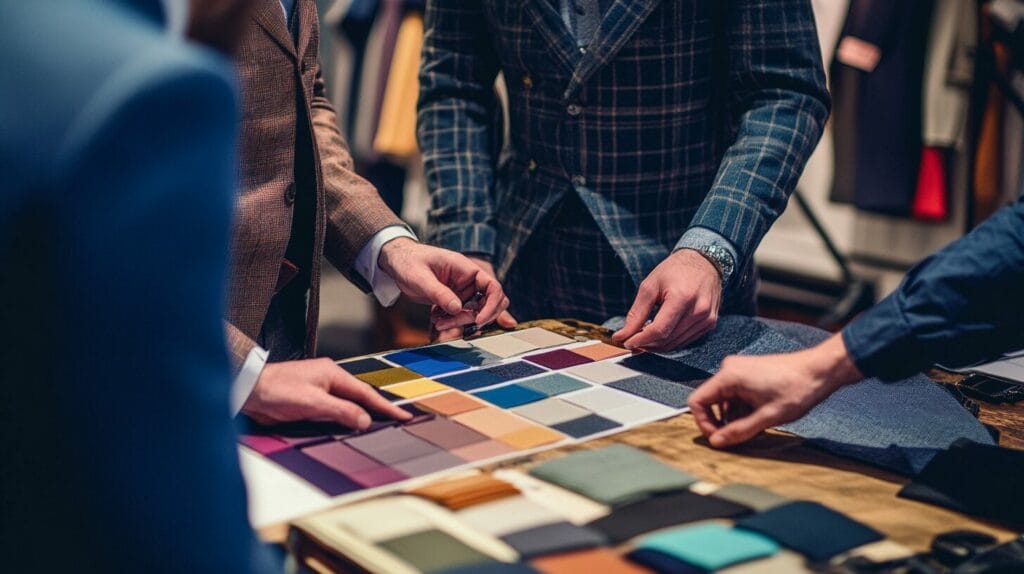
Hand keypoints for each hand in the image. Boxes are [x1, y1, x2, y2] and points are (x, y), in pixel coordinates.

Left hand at [241, 358, 412, 429]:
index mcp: (332, 374)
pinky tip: (350, 428)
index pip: (366, 393)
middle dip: (377, 410)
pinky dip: (344, 420)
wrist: (247, 391)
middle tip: (397, 422)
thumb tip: (364, 420)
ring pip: (346, 406)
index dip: (385, 406)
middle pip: (359, 398)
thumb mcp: (313, 402)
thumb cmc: (277, 390)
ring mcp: (317, 391)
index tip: (404, 416)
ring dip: (360, 416)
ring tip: (380, 427)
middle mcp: (327, 380)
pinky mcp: (307, 403)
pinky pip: (333, 412)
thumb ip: (341, 411)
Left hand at [378, 238, 509, 332]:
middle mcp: (468, 280)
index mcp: (465, 268)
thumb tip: (457, 309)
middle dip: (473, 317)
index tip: (479, 320)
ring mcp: (461, 291)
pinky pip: (460, 314)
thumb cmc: (408, 261)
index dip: (491, 305)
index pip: (492, 287)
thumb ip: (439, 293)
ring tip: (438, 323)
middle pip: (487, 303)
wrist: (397, 262)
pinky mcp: (453, 300)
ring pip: (472, 312)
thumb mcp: (421, 277)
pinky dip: (451, 321)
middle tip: (453, 323)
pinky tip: (436, 318)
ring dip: (459, 321)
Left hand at [612, 249, 722, 351]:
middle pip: (667, 340)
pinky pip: (685, 341)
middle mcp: (698, 311)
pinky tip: (659, 335)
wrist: (704, 262)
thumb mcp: (650, 286)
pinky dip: (669, 341)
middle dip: (646, 344)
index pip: (660, 330)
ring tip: (643, 338)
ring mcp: (706, 319)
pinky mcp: (709, 324)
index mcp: (683, 297)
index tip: (627, 343)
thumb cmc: (675, 271)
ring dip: (656, 346)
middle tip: (631, 341)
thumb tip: (623, 335)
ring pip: (675, 344)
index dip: (641, 340)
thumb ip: (637, 313)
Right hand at [687, 334, 862, 447]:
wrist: (820, 370)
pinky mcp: (749, 372)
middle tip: (737, 439)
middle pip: (710, 401)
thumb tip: (716, 442)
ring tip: (753, 430)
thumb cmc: (797, 389)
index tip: (719, 439)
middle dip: (721, 422)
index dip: (703, 424)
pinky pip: (735, 394)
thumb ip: (738, 431)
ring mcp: (739, 369)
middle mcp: (729, 369)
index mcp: (728, 376)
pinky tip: (759, 419)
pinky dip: (742, 409)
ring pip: (724, 400)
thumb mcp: (767, 417)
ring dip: (733, 417)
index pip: (697, 401)